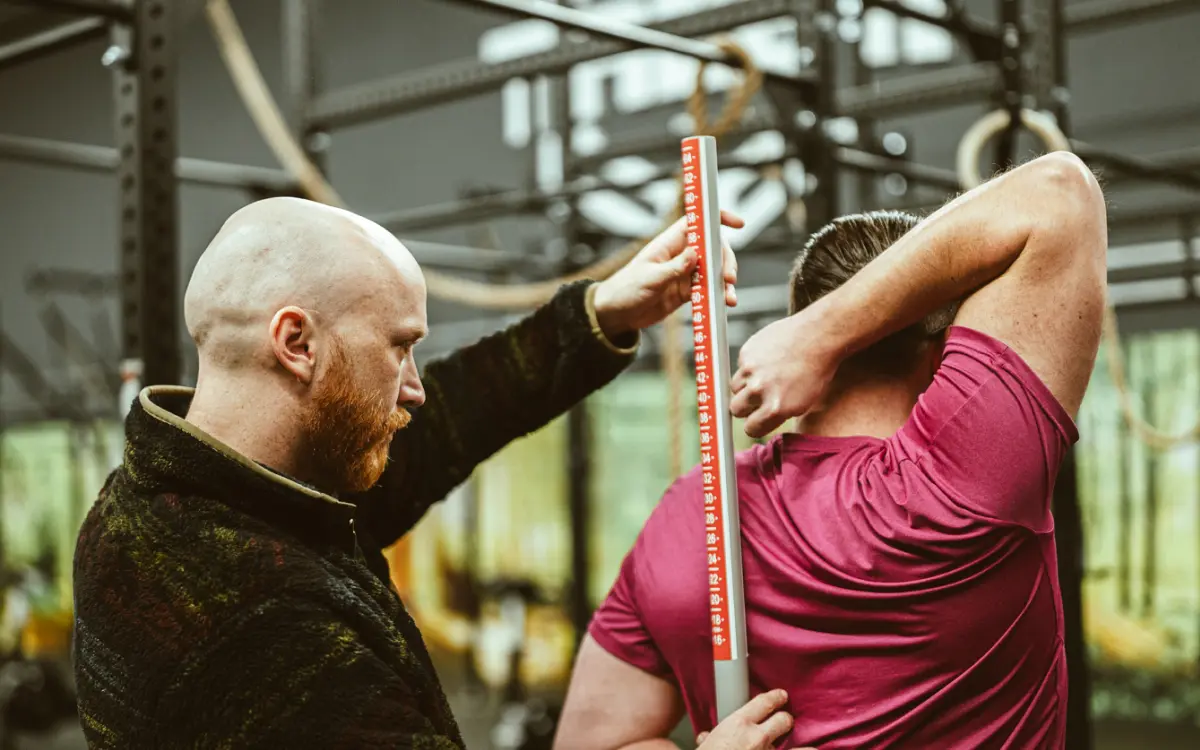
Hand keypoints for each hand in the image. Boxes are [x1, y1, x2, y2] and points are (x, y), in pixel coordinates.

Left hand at [591, 211, 742, 338]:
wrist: (615, 314)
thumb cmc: (625, 290)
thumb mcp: (650, 278)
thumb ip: (674, 267)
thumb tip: (696, 253)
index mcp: (669, 243)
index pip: (697, 223)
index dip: (717, 219)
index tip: (738, 224)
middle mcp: (680, 256)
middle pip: (713, 249)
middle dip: (726, 261)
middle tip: (728, 279)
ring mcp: (684, 274)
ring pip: (714, 271)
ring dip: (725, 283)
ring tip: (729, 299)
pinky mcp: (686, 292)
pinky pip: (708, 290)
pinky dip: (718, 296)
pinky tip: (723, 304)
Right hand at [691, 690, 802, 749]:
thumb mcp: (705, 747)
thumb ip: (709, 740)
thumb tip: (705, 738)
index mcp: (738, 724)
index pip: (764, 702)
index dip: (776, 697)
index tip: (781, 696)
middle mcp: (757, 737)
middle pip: (783, 720)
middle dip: (785, 720)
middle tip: (785, 721)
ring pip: (795, 747)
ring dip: (799, 746)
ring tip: (807, 746)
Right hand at [730, 311, 840, 438]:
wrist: (818, 337)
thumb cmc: (815, 371)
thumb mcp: (801, 403)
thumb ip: (776, 414)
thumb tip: (758, 420)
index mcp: (775, 408)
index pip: (750, 428)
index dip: (755, 423)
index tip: (759, 418)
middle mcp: (760, 390)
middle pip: (736, 409)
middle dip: (746, 406)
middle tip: (759, 398)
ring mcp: (750, 370)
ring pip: (735, 388)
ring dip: (745, 386)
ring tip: (764, 377)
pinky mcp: (746, 353)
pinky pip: (740, 367)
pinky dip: (749, 367)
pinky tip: (767, 361)